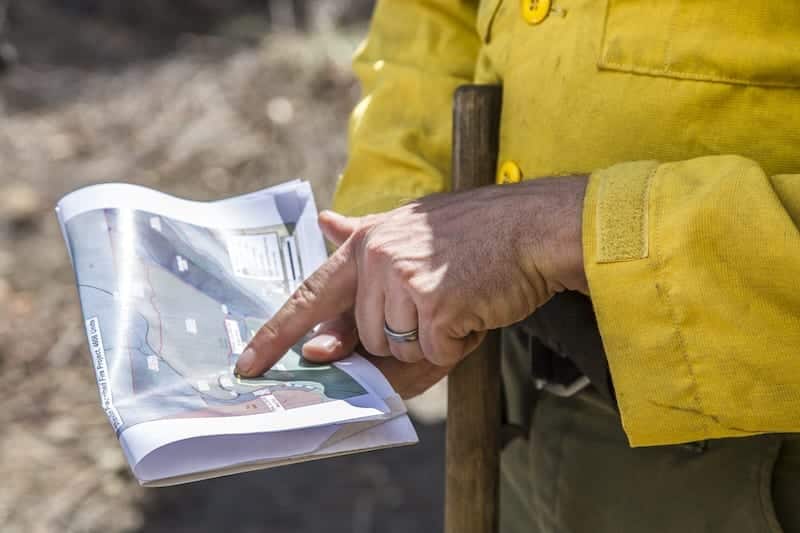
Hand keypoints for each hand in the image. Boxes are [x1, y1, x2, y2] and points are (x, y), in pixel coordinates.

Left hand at [236, 176, 587, 390]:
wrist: (533, 227)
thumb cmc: (476, 235)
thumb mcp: (411, 225)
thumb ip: (365, 234)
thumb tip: (323, 225)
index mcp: (366, 243)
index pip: (310, 295)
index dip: (277, 334)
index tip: (249, 365)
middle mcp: (376, 259)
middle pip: (366, 335)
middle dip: (401, 333)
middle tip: (439, 302)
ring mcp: (404, 281)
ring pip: (397, 348)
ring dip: (430, 338)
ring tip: (458, 300)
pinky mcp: (435, 304)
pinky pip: (433, 351)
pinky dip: (457, 342)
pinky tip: (474, 308)